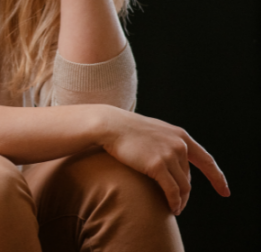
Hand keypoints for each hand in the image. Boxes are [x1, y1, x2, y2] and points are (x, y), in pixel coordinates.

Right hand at [100, 108, 229, 214]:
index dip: (217, 177)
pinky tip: (171, 208)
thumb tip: (174, 162)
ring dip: (181, 201)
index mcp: (180, 136)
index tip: (224, 191)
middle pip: (189, 177)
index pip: (206, 160)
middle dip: (185, 193)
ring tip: (175, 209)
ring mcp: (168, 154)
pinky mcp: (156, 165)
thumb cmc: (126, 129)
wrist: (109, 124)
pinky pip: (172, 190)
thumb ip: (167, 143)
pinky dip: (174, 202)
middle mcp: (179, 145)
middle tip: (179, 204)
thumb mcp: (154, 131)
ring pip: (183, 187)